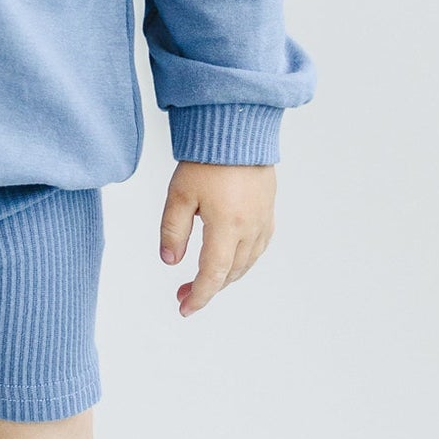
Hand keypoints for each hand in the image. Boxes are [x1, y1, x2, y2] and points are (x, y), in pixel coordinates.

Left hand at [160, 160, 275, 316]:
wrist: (238, 130)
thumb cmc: (208, 158)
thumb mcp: (179, 194)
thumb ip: (173, 230)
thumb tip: (170, 261)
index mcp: (227, 226)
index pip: (213, 274)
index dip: (199, 296)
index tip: (184, 308)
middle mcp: (250, 228)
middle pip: (231, 273)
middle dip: (208, 289)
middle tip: (184, 295)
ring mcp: (263, 220)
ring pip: (247, 263)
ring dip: (226, 277)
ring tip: (204, 281)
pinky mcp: (268, 210)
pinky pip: (259, 247)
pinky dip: (243, 261)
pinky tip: (231, 260)